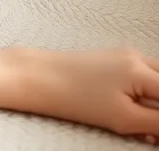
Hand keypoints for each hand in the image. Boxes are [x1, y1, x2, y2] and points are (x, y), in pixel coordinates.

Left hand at [25, 47, 158, 140]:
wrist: (39, 77)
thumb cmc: (77, 98)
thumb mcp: (125, 119)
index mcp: (141, 70)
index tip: (155, 129)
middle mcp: (136, 57)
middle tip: (152, 129)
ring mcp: (123, 56)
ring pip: (157, 80)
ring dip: (157, 102)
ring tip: (146, 126)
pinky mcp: (112, 60)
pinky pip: (143, 77)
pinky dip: (147, 96)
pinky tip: (136, 114)